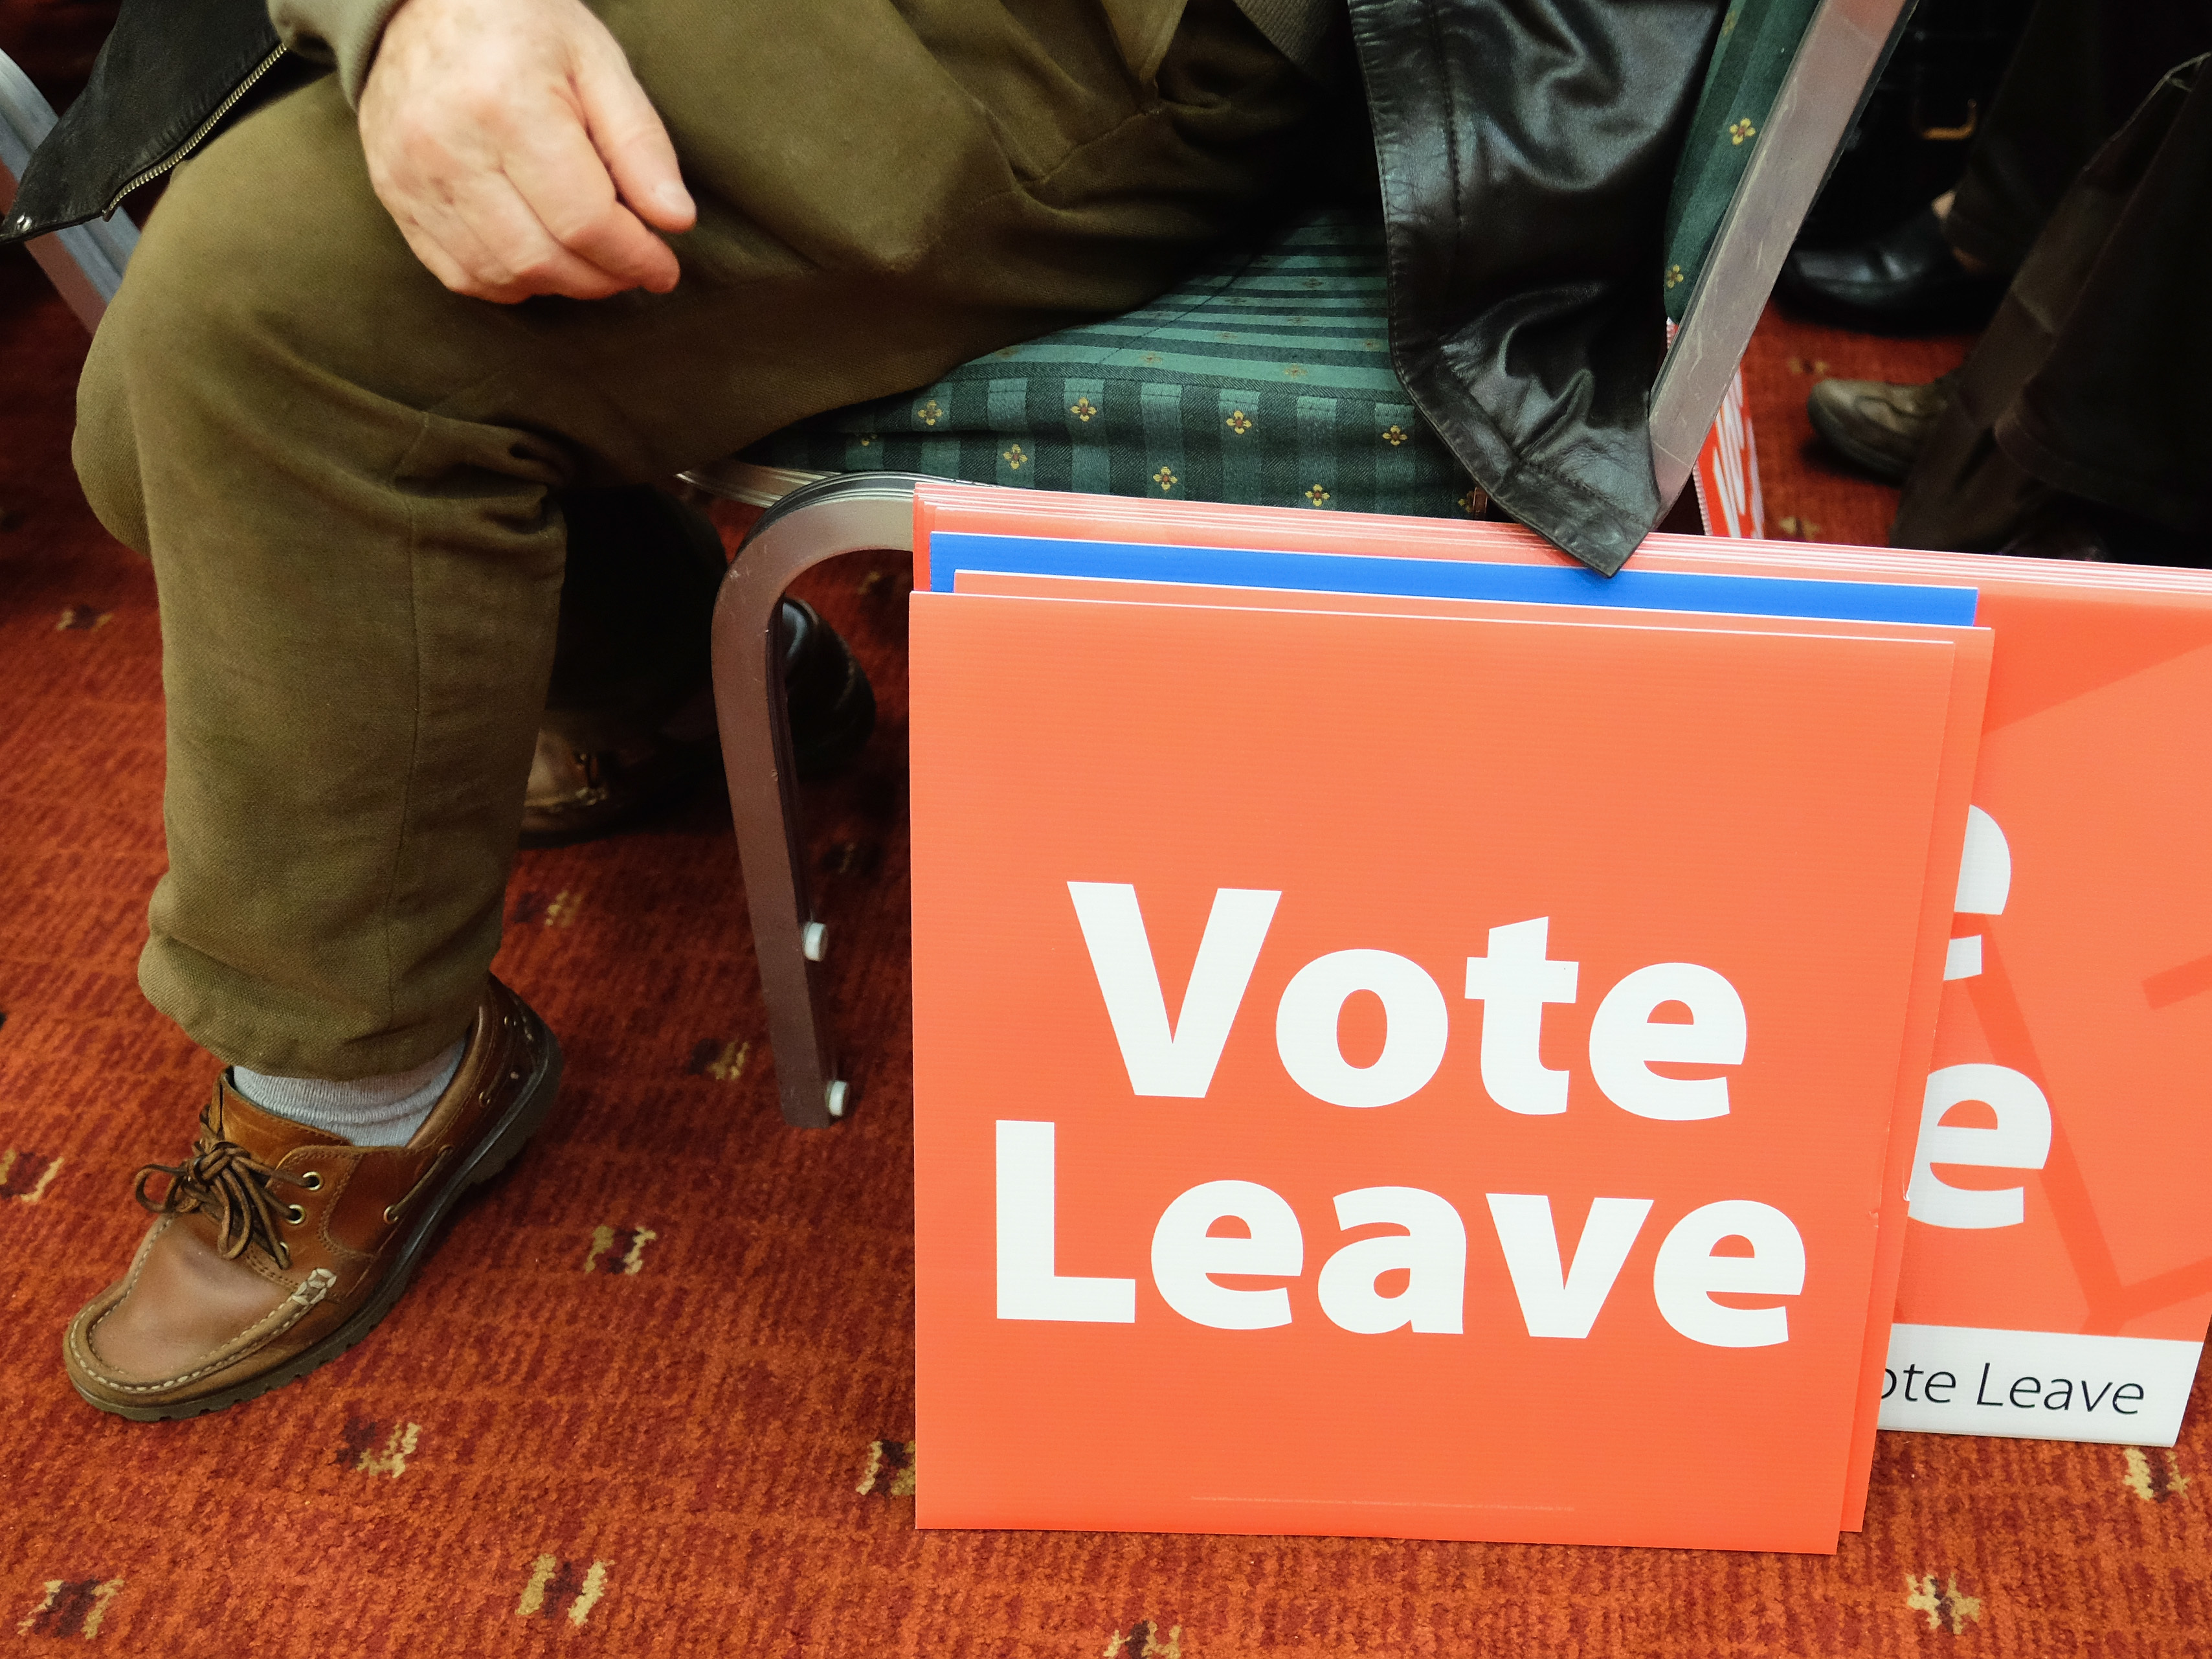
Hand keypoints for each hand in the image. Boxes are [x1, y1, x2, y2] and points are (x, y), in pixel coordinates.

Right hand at [359, 0, 696, 302]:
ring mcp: (411, 176)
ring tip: (591, 260)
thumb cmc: (520, 24)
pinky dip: (511, 281)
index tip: (664, 268)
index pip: (584, 221)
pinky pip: (460, 274)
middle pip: (543, 259)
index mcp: (506, 106)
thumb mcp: (596, 61)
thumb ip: (639, 143)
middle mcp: (447, 147)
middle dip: (603, 278)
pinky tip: (541, 257)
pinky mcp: (393, 196)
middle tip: (632, 266)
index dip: (635, 258)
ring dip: (561, 284)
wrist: (417, 0)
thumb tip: (674, 220)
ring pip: (502, 276)